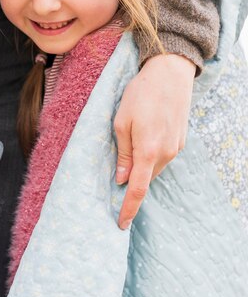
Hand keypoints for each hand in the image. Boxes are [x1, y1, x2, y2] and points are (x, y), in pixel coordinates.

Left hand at [114, 53, 195, 229]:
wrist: (170, 73)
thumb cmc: (141, 95)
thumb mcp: (121, 123)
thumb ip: (123, 154)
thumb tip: (122, 179)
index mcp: (148, 152)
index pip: (137, 190)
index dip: (128, 209)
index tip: (121, 224)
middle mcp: (165, 154)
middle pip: (145, 179)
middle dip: (132, 182)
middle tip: (116, 173)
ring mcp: (176, 147)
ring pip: (154, 168)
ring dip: (141, 166)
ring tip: (130, 146)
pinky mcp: (181, 140)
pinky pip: (162, 156)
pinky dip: (151, 155)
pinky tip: (144, 137)